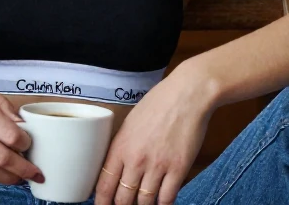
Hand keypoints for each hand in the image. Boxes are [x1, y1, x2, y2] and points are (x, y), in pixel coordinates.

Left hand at [94, 69, 216, 204]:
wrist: (187, 95)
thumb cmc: (158, 103)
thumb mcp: (130, 123)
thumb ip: (122, 147)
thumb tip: (117, 167)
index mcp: (120, 147)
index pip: (104, 185)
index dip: (102, 202)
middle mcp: (136, 160)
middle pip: (123, 198)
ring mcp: (157, 166)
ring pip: (145, 202)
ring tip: (143, 204)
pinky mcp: (178, 169)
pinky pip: (167, 197)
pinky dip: (163, 204)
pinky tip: (161, 202)